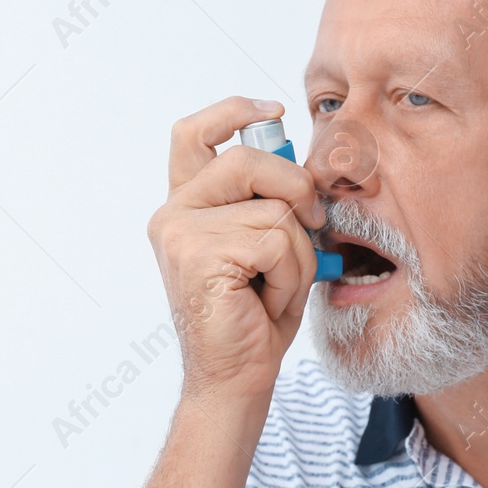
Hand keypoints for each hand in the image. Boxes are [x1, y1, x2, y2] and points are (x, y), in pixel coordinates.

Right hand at [147, 96, 324, 401]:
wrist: (235, 377)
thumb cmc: (255, 315)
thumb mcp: (268, 243)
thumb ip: (272, 200)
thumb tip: (306, 165)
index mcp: (186, 205)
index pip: (194, 133)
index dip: (233, 110)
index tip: (272, 110)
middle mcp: (174, 213)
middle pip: (248, 158)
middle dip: (296, 186)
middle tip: (313, 221)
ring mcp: (180, 233)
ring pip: (274, 209)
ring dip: (297, 253)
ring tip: (275, 287)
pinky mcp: (198, 255)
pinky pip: (275, 241)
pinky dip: (290, 275)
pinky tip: (268, 300)